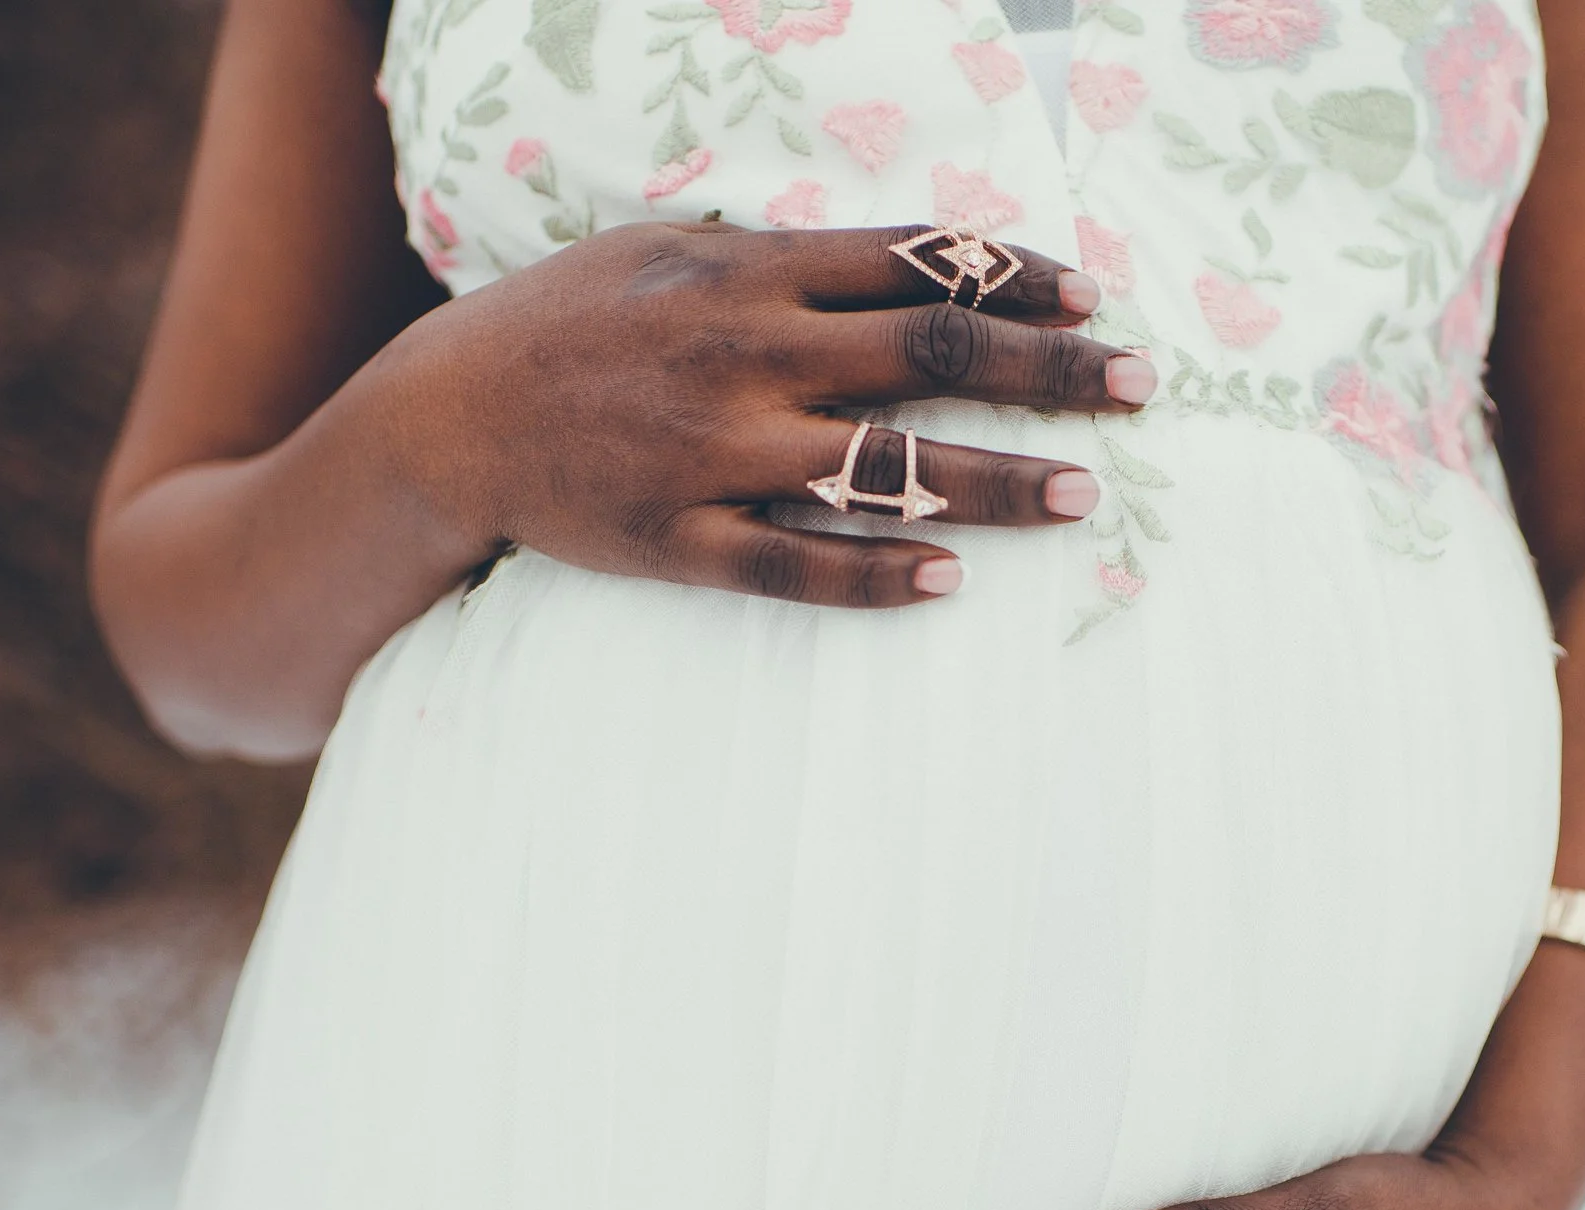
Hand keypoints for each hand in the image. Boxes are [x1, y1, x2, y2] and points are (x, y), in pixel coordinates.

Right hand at [386, 220, 1148, 608]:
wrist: (441, 418)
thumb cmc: (565, 323)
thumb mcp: (664, 253)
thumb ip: (776, 257)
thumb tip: (893, 260)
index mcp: (746, 273)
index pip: (913, 264)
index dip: (1018, 279)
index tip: (1096, 302)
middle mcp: (744, 355)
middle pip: (930, 354)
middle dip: (1051, 370)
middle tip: (1143, 385)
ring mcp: (713, 453)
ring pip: (883, 468)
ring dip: (996, 481)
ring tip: (1087, 494)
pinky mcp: (678, 539)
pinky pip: (794, 562)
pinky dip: (876, 573)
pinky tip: (952, 582)